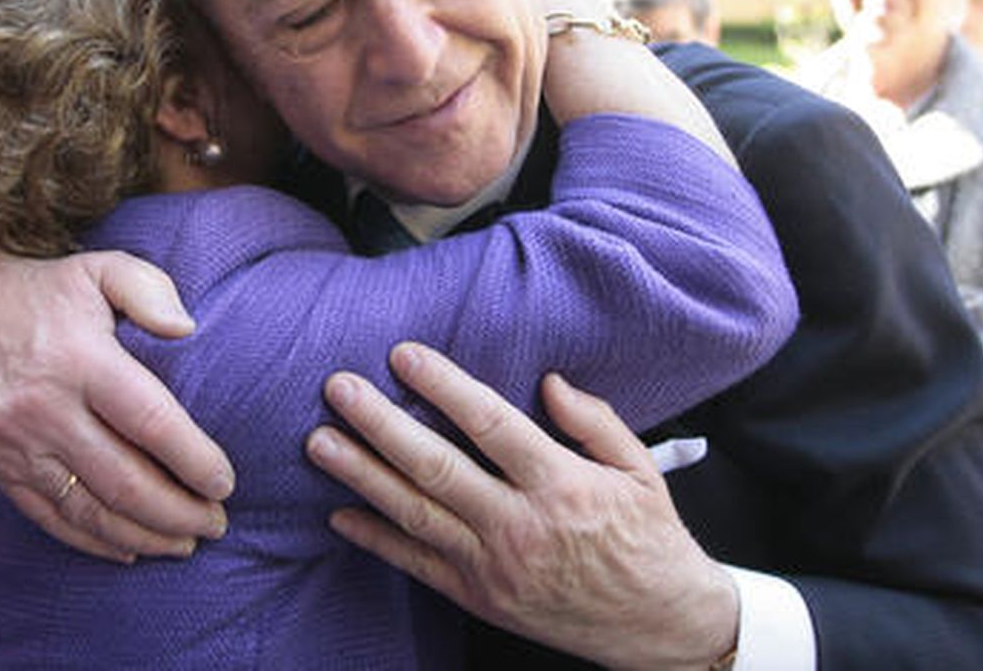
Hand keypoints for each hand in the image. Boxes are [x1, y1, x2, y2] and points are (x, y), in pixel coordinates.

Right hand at [0, 247, 235, 562]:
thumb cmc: (49, 293)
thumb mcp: (101, 269)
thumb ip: (150, 291)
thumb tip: (187, 329)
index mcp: (80, 358)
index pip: (149, 422)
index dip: (193, 459)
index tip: (224, 481)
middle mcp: (44, 407)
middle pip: (123, 479)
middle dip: (177, 511)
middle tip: (216, 522)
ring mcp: (15, 442)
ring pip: (88, 509)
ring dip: (143, 535)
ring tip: (185, 543)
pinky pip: (50, 516)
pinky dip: (93, 540)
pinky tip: (131, 548)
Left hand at [306, 343, 737, 669]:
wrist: (662, 628)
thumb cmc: (650, 541)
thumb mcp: (641, 471)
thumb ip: (595, 421)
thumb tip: (549, 383)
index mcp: (562, 487)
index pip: (491, 425)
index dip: (444, 386)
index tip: (404, 354)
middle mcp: (521, 526)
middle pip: (437, 468)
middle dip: (381, 425)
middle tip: (339, 389)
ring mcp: (494, 566)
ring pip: (415, 515)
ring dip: (362, 476)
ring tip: (321, 442)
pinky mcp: (480, 597)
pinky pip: (417, 565)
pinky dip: (375, 539)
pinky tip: (339, 513)